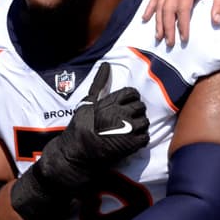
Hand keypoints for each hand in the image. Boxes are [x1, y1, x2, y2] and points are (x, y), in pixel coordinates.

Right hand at [11, 64, 148, 219]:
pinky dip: (140, 141)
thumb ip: (99, 83)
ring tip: (127, 133)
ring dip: (139, 127)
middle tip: (125, 122)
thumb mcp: (87, 102)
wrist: (74, 156)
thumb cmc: (79, 128)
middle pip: (140, 107)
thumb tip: (106, 64)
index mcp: (111, 102)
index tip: (124, 108)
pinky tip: (130, 143)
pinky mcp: (130, 145)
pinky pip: (145, 138)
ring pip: (145, 122)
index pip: (133, 93)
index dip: (130, 100)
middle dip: (135, 113)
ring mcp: (127, 130)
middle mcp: (121, 113)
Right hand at [141, 0, 219, 45]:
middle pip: (168, 8)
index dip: (183, 25)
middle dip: (168, 27)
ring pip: (161, 3)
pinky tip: (145, 18)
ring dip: (158, 21)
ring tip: (159, 36)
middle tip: (170, 43)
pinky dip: (151, 6)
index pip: (183, 8)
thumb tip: (216, 22)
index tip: (185, 39)